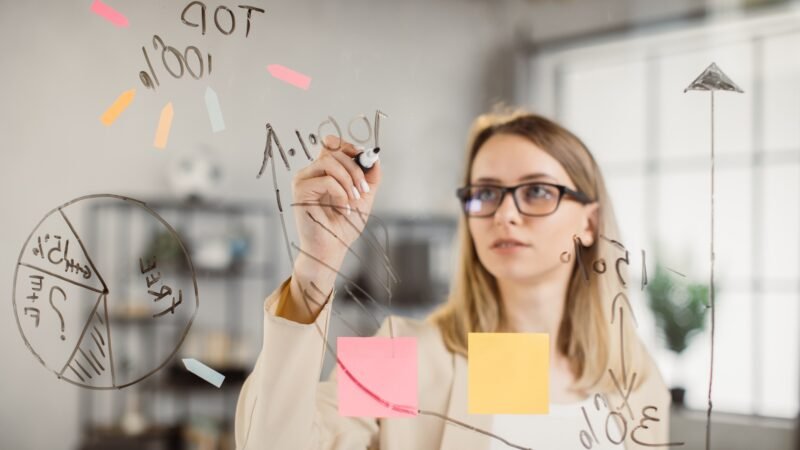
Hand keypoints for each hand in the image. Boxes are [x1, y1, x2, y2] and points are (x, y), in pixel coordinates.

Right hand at [283, 135, 381, 321]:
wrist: (333, 247)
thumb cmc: (343, 225)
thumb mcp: (363, 196)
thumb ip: (370, 176)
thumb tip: (374, 157)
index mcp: (323, 171)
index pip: (331, 144)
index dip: (347, 145)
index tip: (363, 157)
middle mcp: (311, 172)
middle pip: (334, 152)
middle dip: (355, 169)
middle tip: (363, 189)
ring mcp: (303, 180)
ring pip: (329, 162)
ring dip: (348, 180)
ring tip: (354, 199)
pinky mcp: (300, 191)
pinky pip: (325, 180)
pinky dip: (340, 193)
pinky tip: (342, 208)